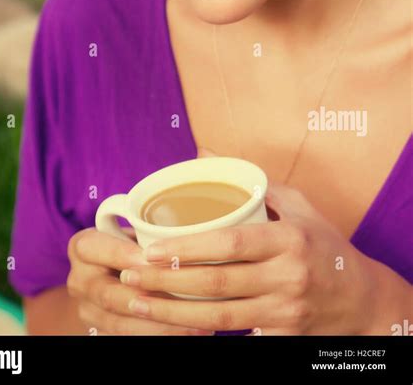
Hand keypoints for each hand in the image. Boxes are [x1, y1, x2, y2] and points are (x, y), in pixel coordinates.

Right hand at [66, 226, 213, 334]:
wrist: (106, 278)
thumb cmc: (130, 246)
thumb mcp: (131, 231)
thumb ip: (149, 230)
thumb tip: (196, 224)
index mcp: (83, 247)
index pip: (98, 248)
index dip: (127, 255)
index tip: (159, 258)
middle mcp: (78, 280)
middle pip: (109, 294)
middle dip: (148, 298)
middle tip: (184, 298)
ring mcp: (87, 311)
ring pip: (121, 324)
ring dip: (160, 326)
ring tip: (198, 323)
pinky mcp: (99, 332)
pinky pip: (128, 340)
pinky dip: (159, 336)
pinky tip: (187, 333)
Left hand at [119, 183, 375, 334]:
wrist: (360, 299)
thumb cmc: (322, 245)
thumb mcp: (299, 206)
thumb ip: (255, 183)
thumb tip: (207, 155)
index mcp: (288, 239)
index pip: (230, 243)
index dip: (187, 247)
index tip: (151, 247)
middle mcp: (286, 276)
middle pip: (216, 282)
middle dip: (166, 279)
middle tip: (131, 272)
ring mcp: (284, 311)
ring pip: (218, 317)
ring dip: (172, 311)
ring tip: (136, 300)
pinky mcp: (281, 336)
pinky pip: (234, 336)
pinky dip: (199, 332)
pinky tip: (170, 324)